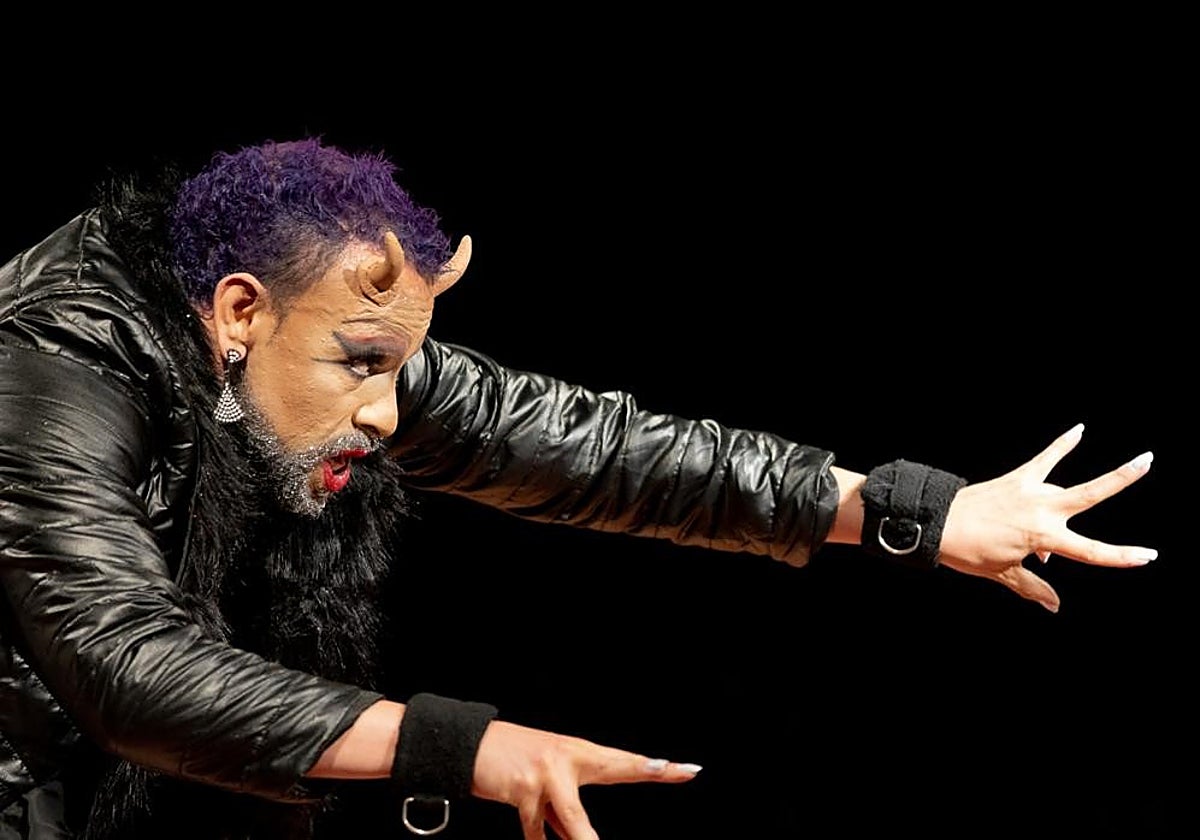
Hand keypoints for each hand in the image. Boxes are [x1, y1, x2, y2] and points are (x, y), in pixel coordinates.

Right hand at [471, 719, 700, 838]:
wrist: (469, 744)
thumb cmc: (510, 762)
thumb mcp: (544, 779)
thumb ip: (563, 808)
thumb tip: (577, 838)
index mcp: (578, 753)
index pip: (625, 762)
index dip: (657, 767)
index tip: (687, 770)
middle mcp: (569, 757)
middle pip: (618, 767)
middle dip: (650, 769)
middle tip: (678, 769)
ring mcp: (548, 773)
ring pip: (575, 821)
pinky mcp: (525, 790)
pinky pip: (537, 832)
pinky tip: (539, 839)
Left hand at [937, 423, 1155, 612]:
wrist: (938, 522)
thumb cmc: (968, 551)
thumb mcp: (1002, 573)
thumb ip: (1033, 587)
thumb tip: (1055, 606)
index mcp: (1042, 537)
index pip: (1091, 552)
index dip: (1121, 556)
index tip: (1149, 555)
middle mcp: (1042, 510)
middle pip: (1091, 493)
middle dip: (1123, 478)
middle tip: (1149, 461)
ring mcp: (1030, 491)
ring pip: (1071, 481)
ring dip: (1102, 476)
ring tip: (1138, 463)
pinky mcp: (1017, 478)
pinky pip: (1044, 459)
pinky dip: (1061, 445)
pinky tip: (1079, 430)